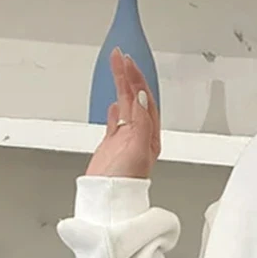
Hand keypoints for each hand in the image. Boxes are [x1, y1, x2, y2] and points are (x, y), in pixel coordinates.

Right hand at [85, 47, 160, 178]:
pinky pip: (115, 121)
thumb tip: (139, 97)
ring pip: (125, 105)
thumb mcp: (136, 146)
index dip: (136, 78)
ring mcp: (126, 139)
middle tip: (120, 57)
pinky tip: (114, 103)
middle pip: (135, 98)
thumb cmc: (125, 180)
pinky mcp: (112, 145)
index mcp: (149, 134)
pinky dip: (115, 108)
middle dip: (128, 76)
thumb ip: (139, 121)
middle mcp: (140, 135)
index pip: (144, 98)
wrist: (108, 200)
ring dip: (122, 86)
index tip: (127, 62)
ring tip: (117, 68)